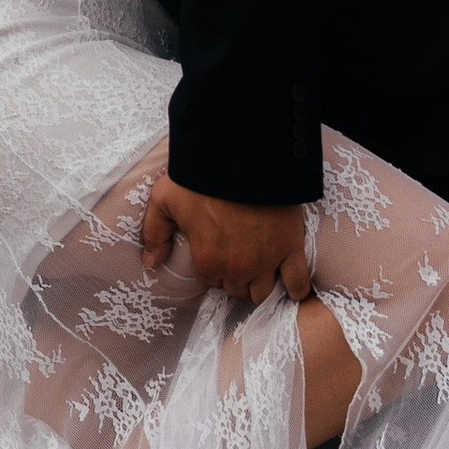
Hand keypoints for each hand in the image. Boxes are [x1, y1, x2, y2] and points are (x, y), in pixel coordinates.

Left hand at [139, 178, 313, 305]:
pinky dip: (296, 289)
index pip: (210, 282)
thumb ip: (155, 233)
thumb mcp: (165, 200)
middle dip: (234, 278)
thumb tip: (150, 262)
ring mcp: (266, 260)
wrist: (242, 156)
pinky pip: (297, 282)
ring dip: (259, 284)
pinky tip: (290, 288)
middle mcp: (237, 267)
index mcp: (207, 260)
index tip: (215, 254)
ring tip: (259, 271)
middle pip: (236, 290)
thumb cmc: (200, 177)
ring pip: (263, 292)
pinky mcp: (291, 248)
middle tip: (236, 259)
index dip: (212, 269)